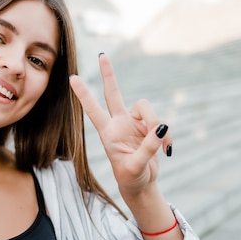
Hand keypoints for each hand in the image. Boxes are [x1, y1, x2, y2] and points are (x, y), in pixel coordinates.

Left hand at [69, 53, 171, 198]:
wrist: (141, 184)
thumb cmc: (131, 177)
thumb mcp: (136, 166)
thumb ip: (147, 148)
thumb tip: (160, 127)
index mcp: (108, 134)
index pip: (93, 111)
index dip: (84, 95)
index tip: (72, 78)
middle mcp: (119, 124)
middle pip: (113, 94)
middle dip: (108, 75)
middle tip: (102, 55)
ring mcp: (134, 123)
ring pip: (146, 108)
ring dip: (156, 123)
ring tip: (163, 146)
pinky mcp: (149, 127)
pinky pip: (161, 123)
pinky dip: (166, 136)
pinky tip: (167, 149)